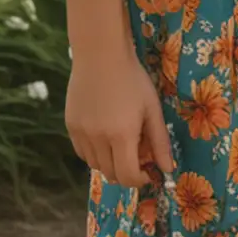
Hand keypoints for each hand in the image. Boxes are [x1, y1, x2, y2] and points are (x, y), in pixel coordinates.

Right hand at [65, 47, 175, 187]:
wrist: (101, 56)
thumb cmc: (133, 80)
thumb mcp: (152, 109)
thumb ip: (160, 141)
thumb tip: (167, 169)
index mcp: (121, 135)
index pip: (127, 176)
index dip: (139, 180)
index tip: (148, 172)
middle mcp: (97, 139)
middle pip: (110, 174)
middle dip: (127, 172)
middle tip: (139, 155)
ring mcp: (80, 134)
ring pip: (95, 165)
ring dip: (111, 163)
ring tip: (123, 142)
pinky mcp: (70, 127)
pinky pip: (83, 152)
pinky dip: (96, 153)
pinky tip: (106, 136)